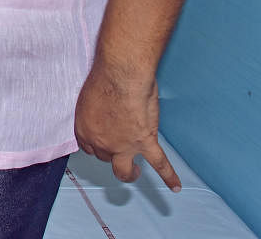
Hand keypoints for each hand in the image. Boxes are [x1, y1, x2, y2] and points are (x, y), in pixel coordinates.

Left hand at [74, 63, 180, 191]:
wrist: (122, 75)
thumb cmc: (105, 77)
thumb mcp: (89, 96)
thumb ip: (96, 110)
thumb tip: (105, 110)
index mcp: (85, 129)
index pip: (89, 147)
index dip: (97, 144)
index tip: (102, 142)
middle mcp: (101, 142)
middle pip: (104, 157)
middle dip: (110, 152)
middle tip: (117, 147)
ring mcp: (123, 146)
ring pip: (123, 170)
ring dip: (129, 172)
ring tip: (134, 171)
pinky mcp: (144, 142)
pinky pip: (159, 164)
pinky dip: (169, 176)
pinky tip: (174, 186)